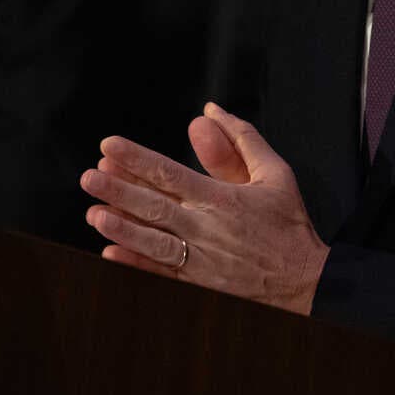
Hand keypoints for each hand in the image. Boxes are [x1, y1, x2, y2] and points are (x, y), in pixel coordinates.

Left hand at [81, 102, 329, 314]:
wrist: (305, 281)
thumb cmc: (288, 225)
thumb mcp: (276, 173)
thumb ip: (242, 139)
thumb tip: (213, 111)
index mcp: (222, 198)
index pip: (170, 172)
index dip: (137, 158)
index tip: (110, 146)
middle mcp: (207, 227)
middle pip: (154, 205)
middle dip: (119, 189)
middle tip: (89, 177)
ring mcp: (201, 259)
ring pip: (153, 240)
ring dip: (122, 227)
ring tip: (94, 213)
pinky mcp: (199, 284)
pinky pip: (161, 273)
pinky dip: (136, 264)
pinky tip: (112, 253)